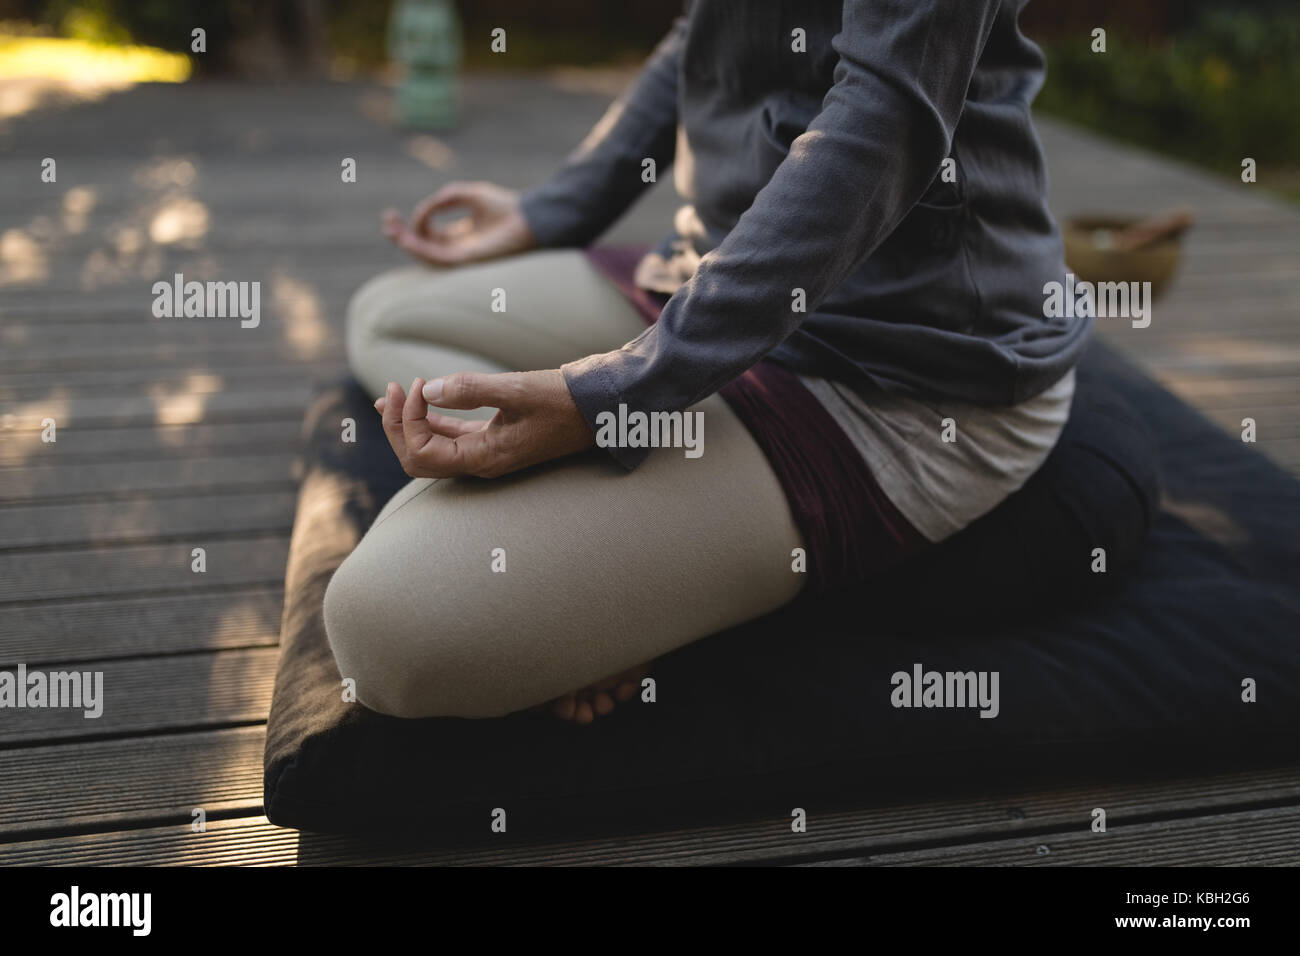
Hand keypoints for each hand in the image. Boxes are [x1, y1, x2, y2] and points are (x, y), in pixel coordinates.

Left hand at [375, 370, 595, 478]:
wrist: (599, 407)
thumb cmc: (565, 401)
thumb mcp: (518, 389)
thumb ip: (471, 390)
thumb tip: (428, 390)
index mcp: (485, 458)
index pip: (422, 453)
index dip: (408, 420)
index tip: (418, 383)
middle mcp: (481, 462)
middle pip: (417, 460)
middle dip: (396, 427)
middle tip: (391, 390)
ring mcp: (486, 453)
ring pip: (430, 449)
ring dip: (406, 423)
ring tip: (392, 394)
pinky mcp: (492, 438)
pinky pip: (449, 437)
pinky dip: (428, 420)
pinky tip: (418, 399)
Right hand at [383, 181, 535, 266]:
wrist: (528, 219)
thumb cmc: (506, 206)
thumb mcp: (468, 194)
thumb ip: (443, 199)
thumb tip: (422, 211)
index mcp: (462, 235)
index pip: (429, 235)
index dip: (412, 224)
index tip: (397, 212)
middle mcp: (460, 248)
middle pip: (425, 246)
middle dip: (403, 236)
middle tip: (387, 223)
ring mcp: (463, 256)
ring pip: (428, 256)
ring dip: (408, 244)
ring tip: (392, 231)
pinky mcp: (467, 260)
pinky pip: (438, 258)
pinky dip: (421, 250)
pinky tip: (408, 239)